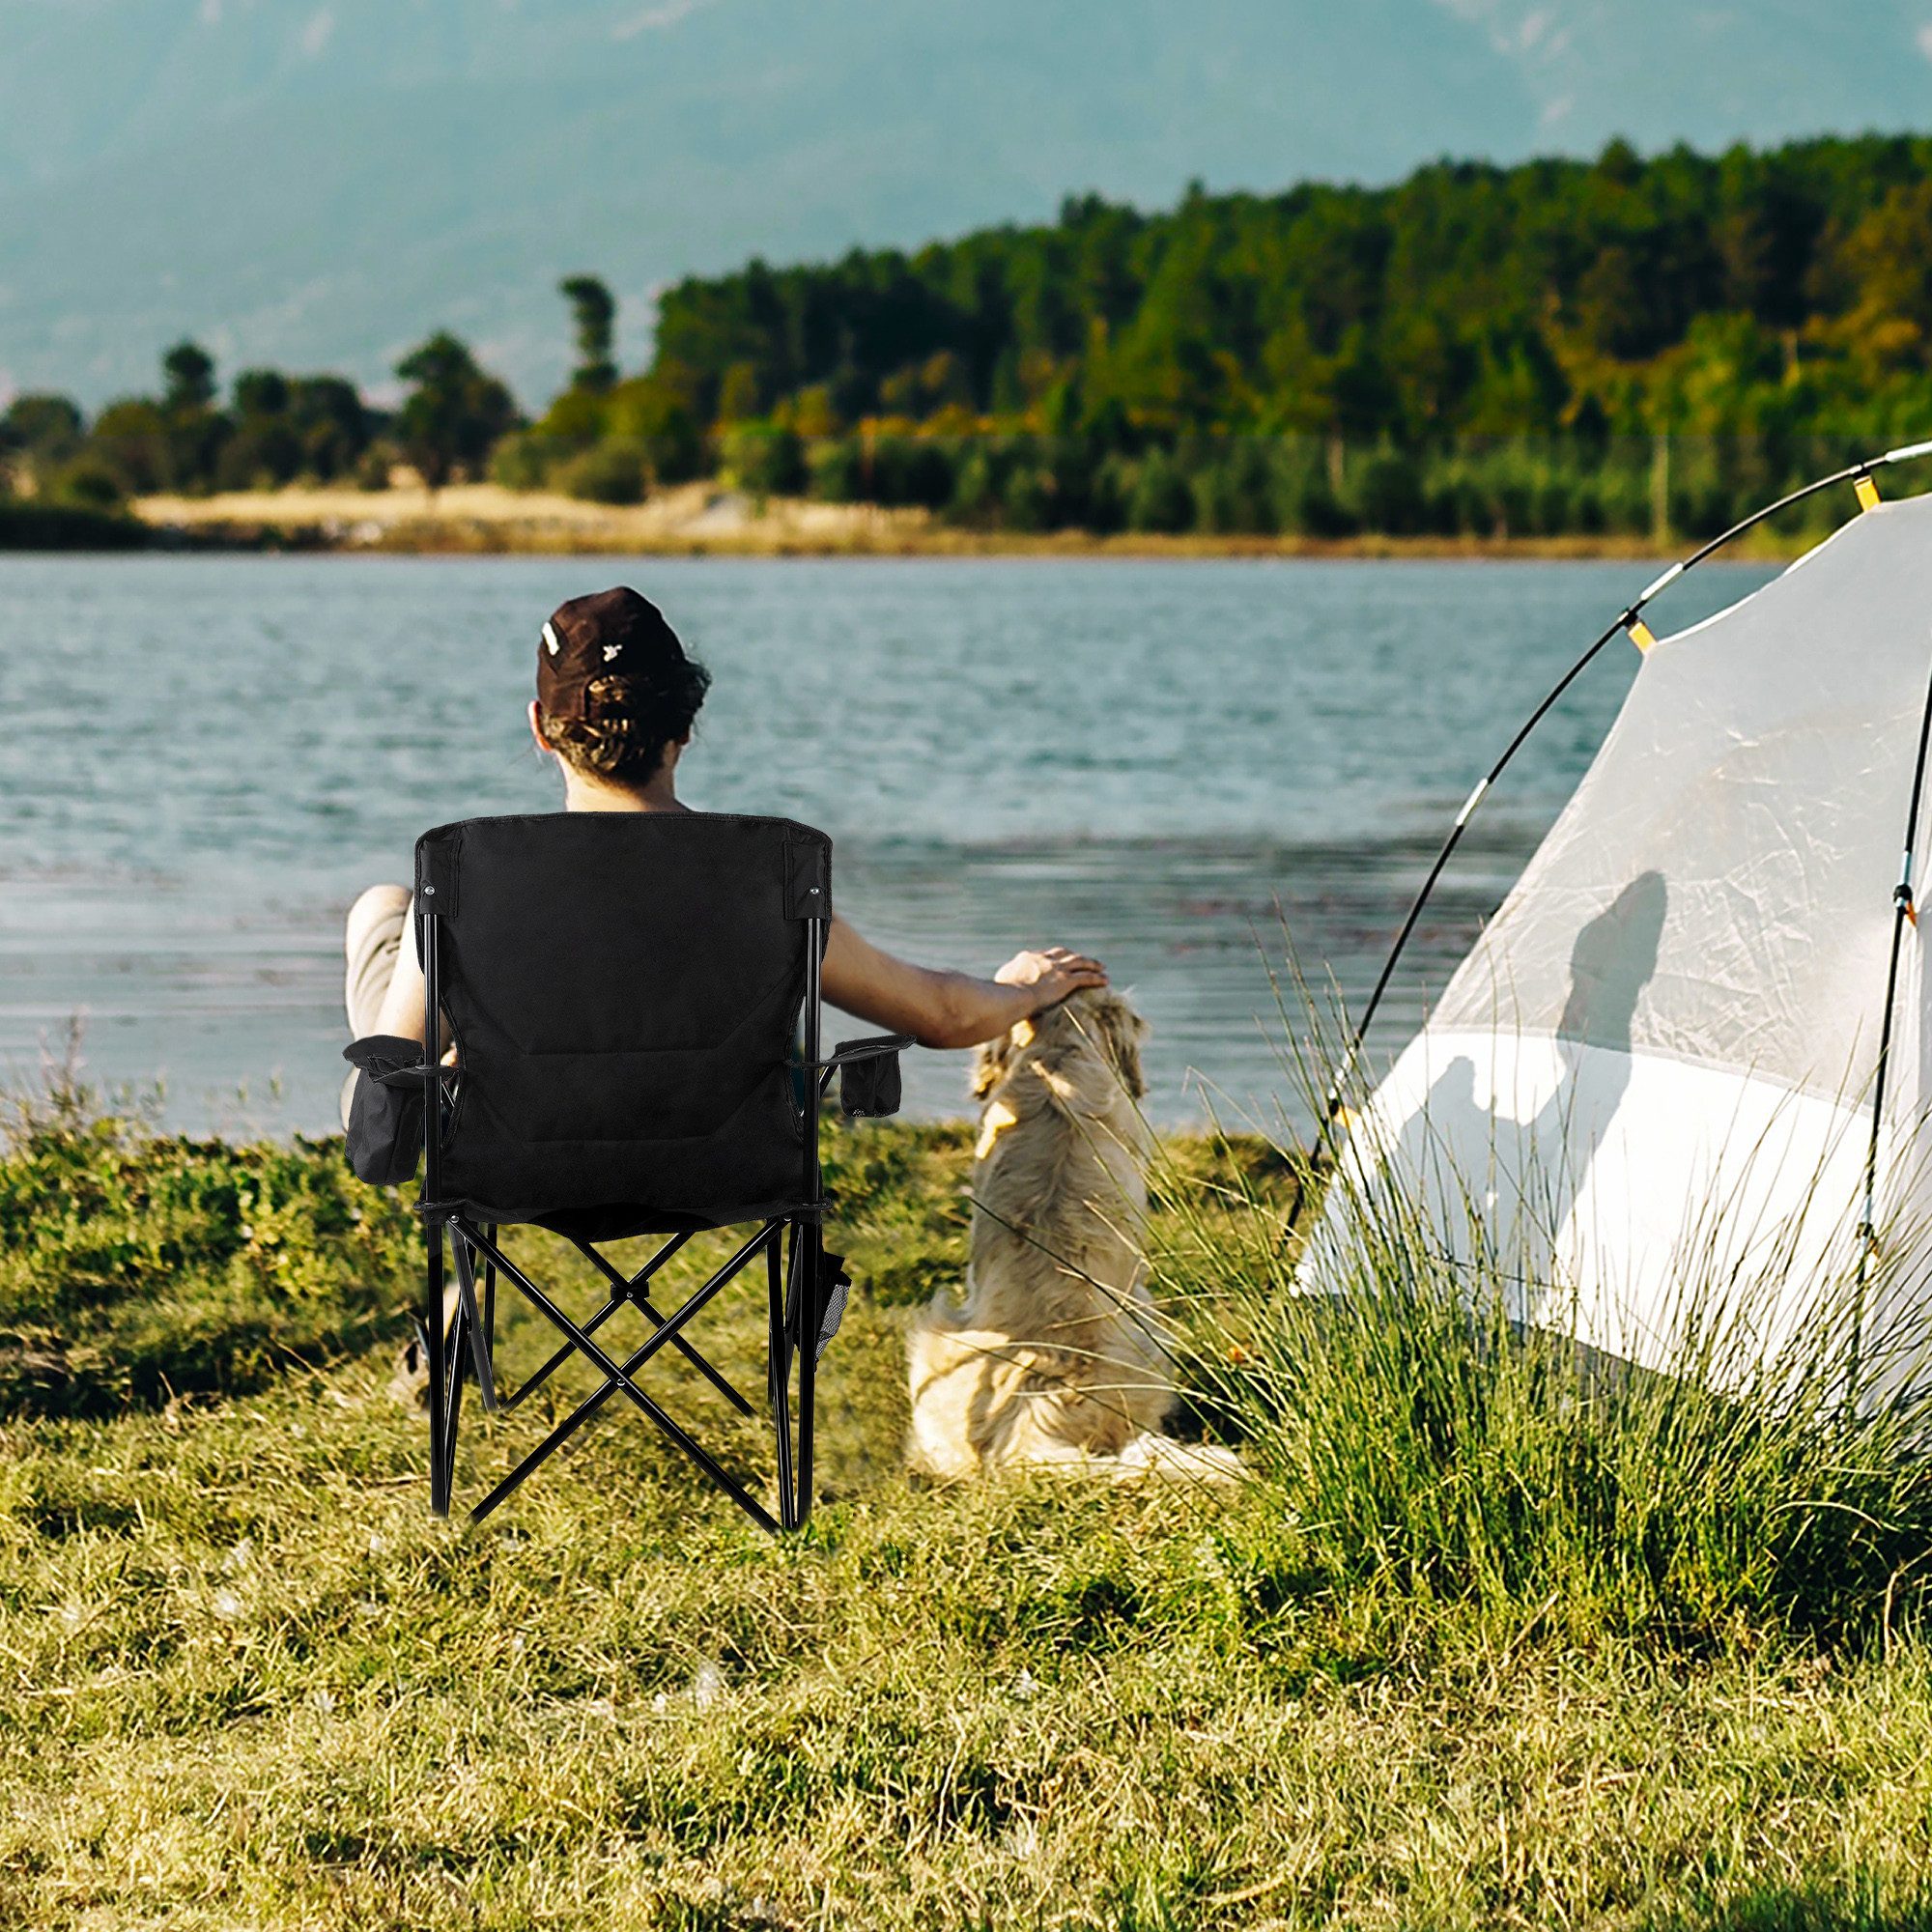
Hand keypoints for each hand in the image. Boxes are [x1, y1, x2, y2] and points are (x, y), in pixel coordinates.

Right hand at [994, 946, 1108, 1014]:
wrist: (1013, 997)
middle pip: (1064, 953)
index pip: (1043, 955)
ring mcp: (1057, 968)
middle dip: (1074, 956)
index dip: (1052, 958)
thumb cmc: (1001, 994)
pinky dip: (1096, 978)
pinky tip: (1105, 980)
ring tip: (1101, 967)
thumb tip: (999, 986)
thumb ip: (1003, 980)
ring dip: (1091, 963)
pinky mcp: (1066, 980)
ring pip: (1079, 962)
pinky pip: (1086, 977)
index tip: (1057, 962)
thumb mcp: (999, 983)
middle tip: (1083, 959)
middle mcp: (1044, 959)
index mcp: (1027, 958)